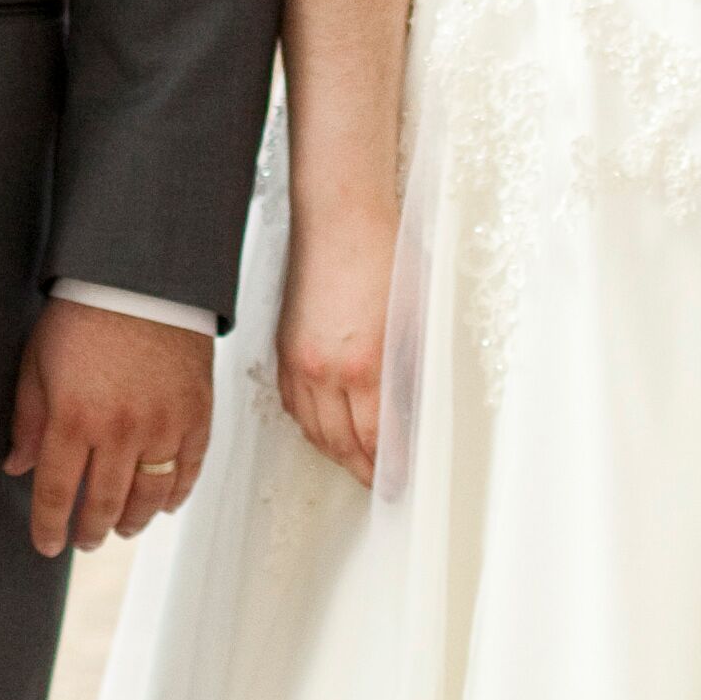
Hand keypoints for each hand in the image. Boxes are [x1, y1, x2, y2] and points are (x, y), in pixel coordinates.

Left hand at [3, 296, 212, 556]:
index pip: (58, 493)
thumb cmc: (83, 314)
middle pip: (104, 504)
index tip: (46, 544)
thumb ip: (28, 420)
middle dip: (90, 531)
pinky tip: (163, 505)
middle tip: (83, 541)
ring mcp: (164, 425)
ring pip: (149, 497)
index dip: (49, 526)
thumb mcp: (38, 363)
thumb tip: (17, 466)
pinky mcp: (196, 415)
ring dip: (132, 521)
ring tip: (121, 528)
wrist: (142, 277)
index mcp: (74, 418)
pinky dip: (175, 495)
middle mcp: (121, 430)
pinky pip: (187, 471)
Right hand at [273, 211, 391, 488]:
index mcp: (365, 364)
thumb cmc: (385, 255)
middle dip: (363, 470)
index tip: (400, 479)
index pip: (376, 438)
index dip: (389, 467)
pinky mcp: (284, 348)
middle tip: (381, 482)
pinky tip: (327, 428)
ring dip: (336, 453)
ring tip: (358, 463)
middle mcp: (325, 370)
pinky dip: (311, 425)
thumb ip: (411, 372)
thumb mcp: (416, 319)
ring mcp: (299, 361)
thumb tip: (414, 411)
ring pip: (314, 429)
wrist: (340, 218)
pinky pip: (293, 404)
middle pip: (342, 444)